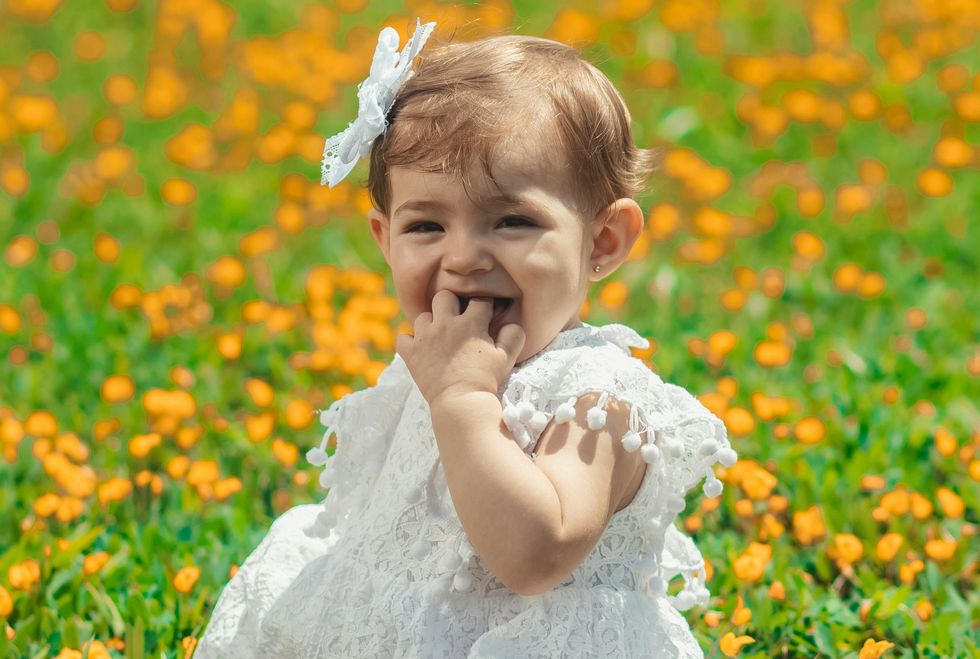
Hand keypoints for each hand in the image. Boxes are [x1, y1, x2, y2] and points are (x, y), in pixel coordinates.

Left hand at [396, 289, 524, 405]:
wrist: (461, 403)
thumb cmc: (485, 380)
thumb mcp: (506, 357)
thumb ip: (513, 334)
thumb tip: (511, 321)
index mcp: (470, 323)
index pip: (478, 301)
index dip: (484, 307)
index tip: (484, 316)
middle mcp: (445, 324)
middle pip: (444, 296)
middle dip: (452, 304)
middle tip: (457, 319)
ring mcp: (425, 337)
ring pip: (423, 316)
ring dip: (431, 323)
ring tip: (439, 336)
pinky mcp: (410, 353)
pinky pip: (403, 337)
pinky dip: (410, 341)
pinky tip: (420, 348)